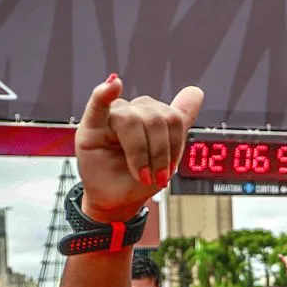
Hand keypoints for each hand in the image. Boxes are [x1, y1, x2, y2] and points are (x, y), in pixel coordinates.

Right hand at [75, 75, 203, 221]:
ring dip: (140, 154)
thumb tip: (196, 92)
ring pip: (134, 121)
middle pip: (157, 120)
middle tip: (155, 176)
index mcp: (150, 114)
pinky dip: (104, 93)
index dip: (175, 145)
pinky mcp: (91, 126)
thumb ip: (180, 121)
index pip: (173, 118)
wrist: (118, 200)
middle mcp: (132, 110)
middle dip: (159, 154)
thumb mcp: (167, 153)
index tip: (169, 169)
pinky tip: (113, 85)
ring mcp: (111, 116)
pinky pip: (98, 104)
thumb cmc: (139, 177)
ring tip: (140, 174)